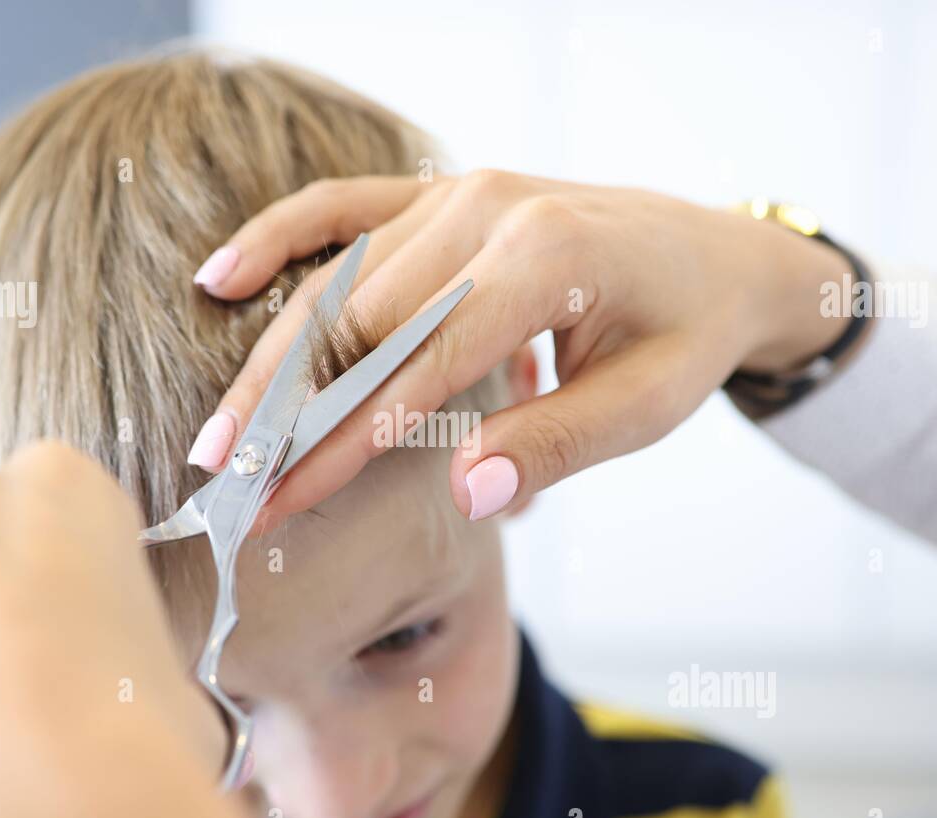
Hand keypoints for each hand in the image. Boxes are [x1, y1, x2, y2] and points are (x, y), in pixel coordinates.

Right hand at [190, 171, 851, 519]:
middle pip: (355, 322)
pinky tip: (220, 278)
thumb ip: (556, 443)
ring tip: (217, 434)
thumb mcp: (648, 403)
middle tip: (223, 485)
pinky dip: (279, 239)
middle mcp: (489, 211)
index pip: (416, 369)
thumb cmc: (686, 333)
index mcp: (545, 259)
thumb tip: (465, 491)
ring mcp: (460, 192)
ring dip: (271, 358)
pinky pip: (344, 207)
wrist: (719, 255)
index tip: (279, 506)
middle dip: (285, 413)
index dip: (340, 445)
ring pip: (337, 278)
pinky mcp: (445, 192)